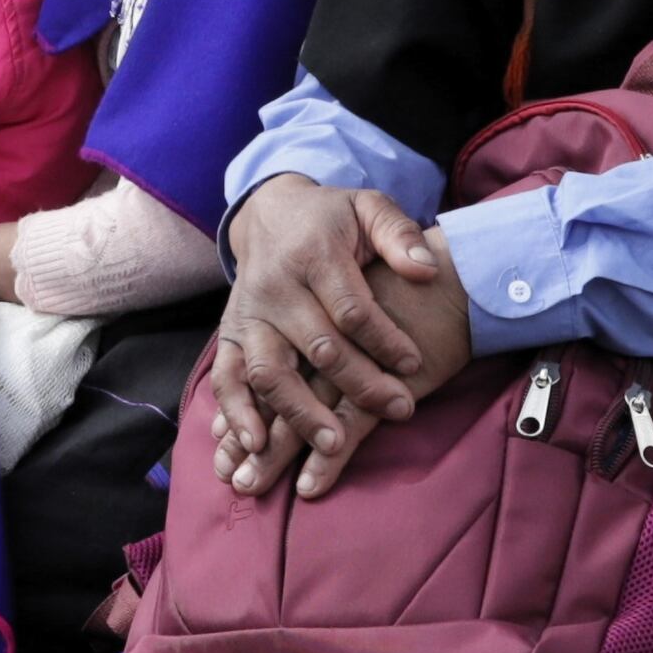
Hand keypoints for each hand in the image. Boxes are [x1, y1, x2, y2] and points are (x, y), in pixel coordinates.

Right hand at [213, 176, 454, 497]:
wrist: (269, 214)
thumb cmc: (331, 219)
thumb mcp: (369, 208)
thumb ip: (399, 235)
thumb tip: (426, 271)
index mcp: (313, 255)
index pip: (351, 309)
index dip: (385, 340)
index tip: (414, 364)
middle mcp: (275, 287)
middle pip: (318, 346)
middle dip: (361, 384)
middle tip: (399, 408)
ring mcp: (248, 314)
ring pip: (270, 370)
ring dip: (300, 412)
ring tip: (334, 443)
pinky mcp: (230, 334)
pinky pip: (226, 378)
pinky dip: (236, 413)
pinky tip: (258, 443)